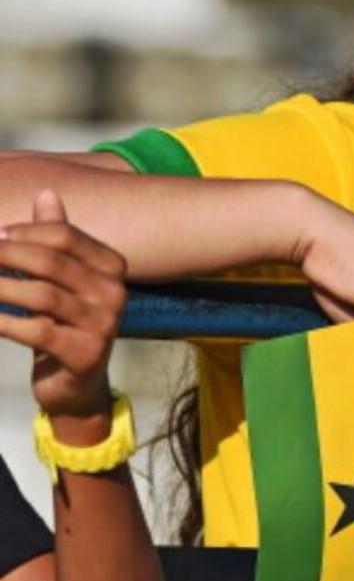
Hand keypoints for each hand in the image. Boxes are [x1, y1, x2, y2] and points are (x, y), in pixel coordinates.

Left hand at [0, 190, 125, 422]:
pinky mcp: (86, 355)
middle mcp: (115, 295)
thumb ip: (55, 240)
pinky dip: (4, 321)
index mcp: (112, 268)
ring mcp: (104, 326)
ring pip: (43, 295)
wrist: (76, 387)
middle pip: (52, 262)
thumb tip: (47, 194)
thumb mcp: (60, 280)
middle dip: (7, 254)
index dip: (25, 231)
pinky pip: (37, 330)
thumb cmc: (63, 325)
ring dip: (1, 286)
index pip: (65, 236)